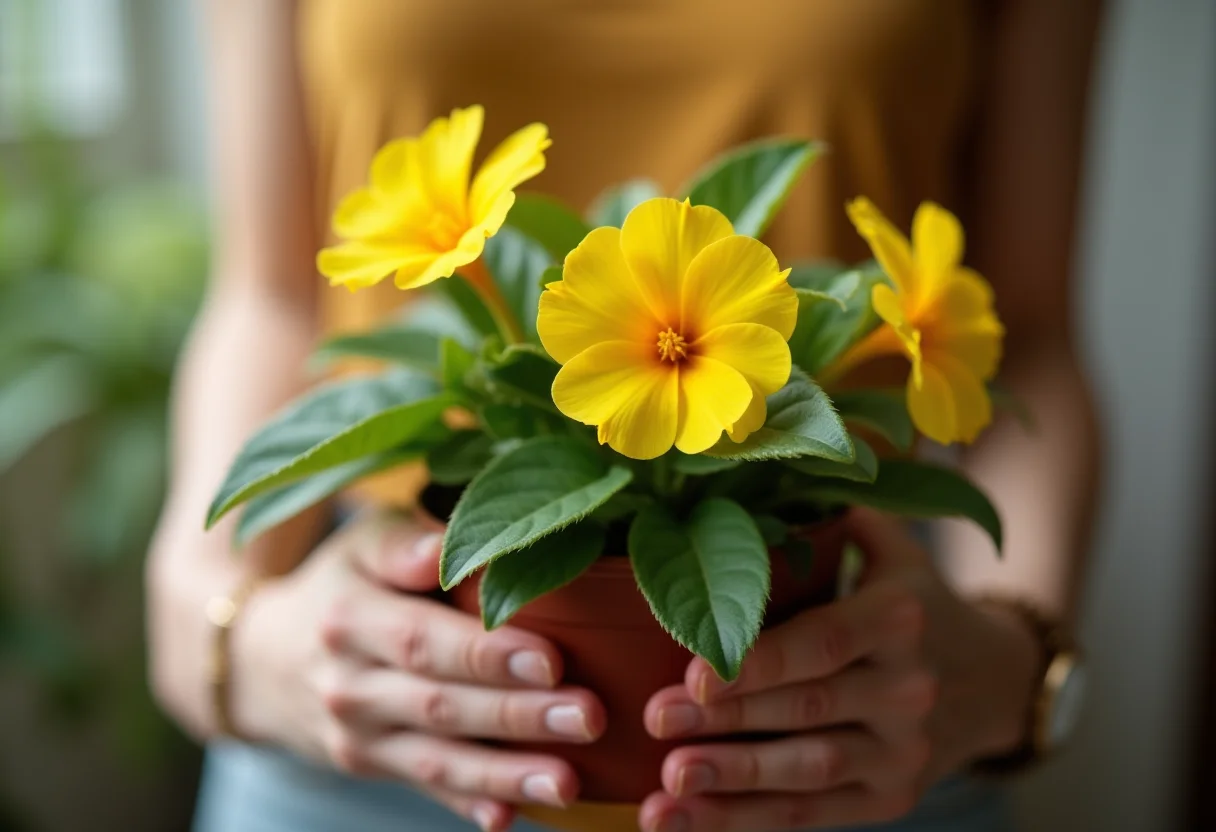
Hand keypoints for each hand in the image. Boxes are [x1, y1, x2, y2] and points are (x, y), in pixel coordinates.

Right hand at [230, 510, 606, 831]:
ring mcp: (356, 735)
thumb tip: (444, 549)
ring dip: (504, 774)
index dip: (486, 654)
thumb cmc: (340, 582)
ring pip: (435, 760)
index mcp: (351, 618)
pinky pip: (423, 787)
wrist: (263, 657)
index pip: (423, 640)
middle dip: (516, 715)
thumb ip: (403, 542)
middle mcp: (349, 683)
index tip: (551, 660)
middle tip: (588, 716)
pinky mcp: (370, 767)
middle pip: (439, 704)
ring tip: (568, 782)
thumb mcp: (360, 542)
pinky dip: (467, 805)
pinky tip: (510, 817)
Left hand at [638, 508, 1040, 831]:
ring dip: (732, 783)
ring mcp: (905, 750)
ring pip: (809, 772)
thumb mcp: (889, 546)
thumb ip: (829, 512)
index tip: (690, 676)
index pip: (823, 642)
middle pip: (807, 709)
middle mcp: (910, 687)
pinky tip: (689, 821)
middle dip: (726, 723)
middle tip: (654, 723)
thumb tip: (744, 466)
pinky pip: (815, 815)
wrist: (991, 679)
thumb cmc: (910, 601)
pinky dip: (748, 822)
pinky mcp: (893, 798)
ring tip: (665, 789)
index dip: (756, 664)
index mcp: (899, 616)